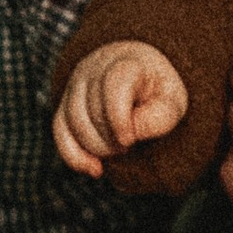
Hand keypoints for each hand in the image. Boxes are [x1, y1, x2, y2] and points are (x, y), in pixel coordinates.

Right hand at [54, 41, 187, 177]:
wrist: (139, 75)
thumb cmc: (157, 91)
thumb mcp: (171, 101)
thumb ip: (159, 117)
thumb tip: (132, 133)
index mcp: (127, 63)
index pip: (114, 85)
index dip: (118, 118)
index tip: (130, 140)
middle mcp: (95, 68)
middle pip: (93, 111)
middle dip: (112, 139)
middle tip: (131, 143)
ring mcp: (76, 84)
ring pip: (74, 123)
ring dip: (98, 148)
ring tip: (120, 149)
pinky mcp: (65, 103)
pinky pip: (61, 132)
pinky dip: (75, 156)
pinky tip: (95, 169)